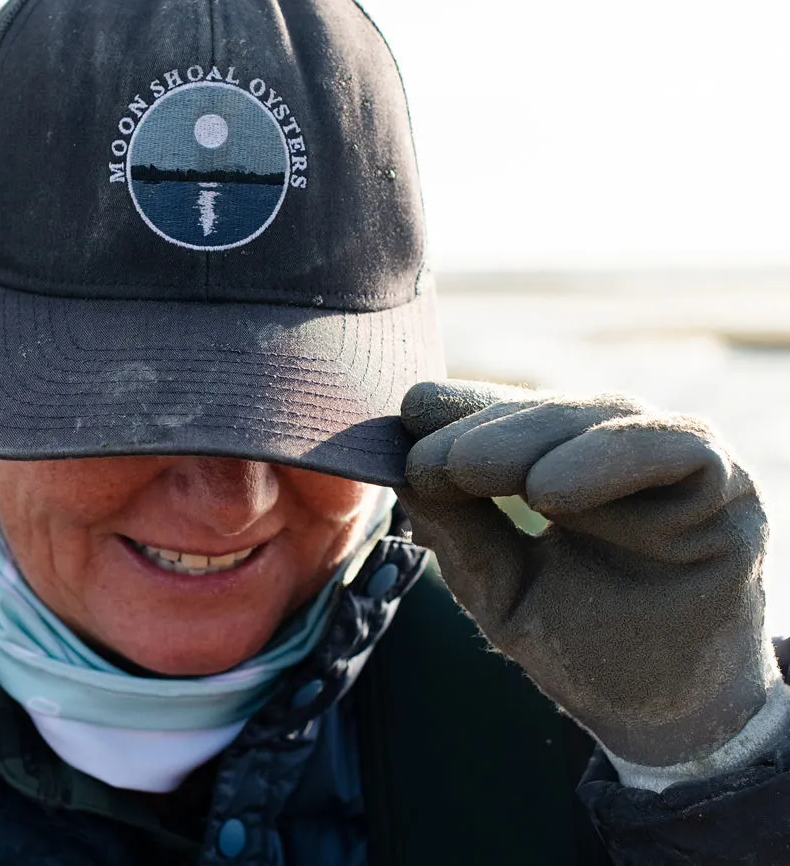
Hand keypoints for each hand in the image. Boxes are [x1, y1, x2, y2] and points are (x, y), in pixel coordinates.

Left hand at [395, 379, 778, 767]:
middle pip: (549, 411)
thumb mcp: (502, 588)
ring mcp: (679, 463)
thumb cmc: (584, 647)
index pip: (511, 416)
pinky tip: (549, 490)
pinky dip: (610, 458)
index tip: (402, 418)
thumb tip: (401, 468)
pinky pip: (676, 447)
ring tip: (473, 470)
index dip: (458, 410)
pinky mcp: (730, 487)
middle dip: (481, 429)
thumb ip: (460, 530)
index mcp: (567, 462)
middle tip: (429, 459)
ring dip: (530, 437)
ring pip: (604, 415)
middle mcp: (623, 452)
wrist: (666, 722)